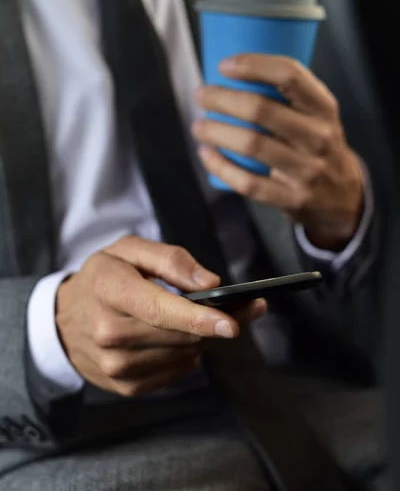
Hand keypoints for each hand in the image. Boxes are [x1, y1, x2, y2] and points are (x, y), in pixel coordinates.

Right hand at [56, 236, 265, 396]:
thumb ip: (170, 259)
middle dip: (218, 323)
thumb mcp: (128, 250)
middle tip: (245, 308)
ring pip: (184, 355)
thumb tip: (211, 282)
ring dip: (203, 337)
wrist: (64, 320)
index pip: (158, 309)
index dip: (197, 318)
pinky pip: (176, 371)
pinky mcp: (127, 387)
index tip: (231, 323)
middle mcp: (110, 334)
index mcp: (109, 291)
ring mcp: (117, 366)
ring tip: (204, 318)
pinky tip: (178, 336)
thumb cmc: (103, 278)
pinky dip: (187, 353)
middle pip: (180, 335)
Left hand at [193, 54, 363, 250]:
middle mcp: (319, 136)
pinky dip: (221, 166)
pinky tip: (207, 153)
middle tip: (201, 95)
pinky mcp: (292, 198)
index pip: (290, 75)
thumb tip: (229, 74)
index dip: (253, 66)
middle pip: (261, 110)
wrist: (342, 195)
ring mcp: (307, 170)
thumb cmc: (316, 144)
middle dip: (222, 99)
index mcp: (324, 107)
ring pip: (252, 145)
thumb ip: (286, 96)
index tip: (224, 66)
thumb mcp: (316, 115)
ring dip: (217, 132)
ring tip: (198, 125)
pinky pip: (249, 183)